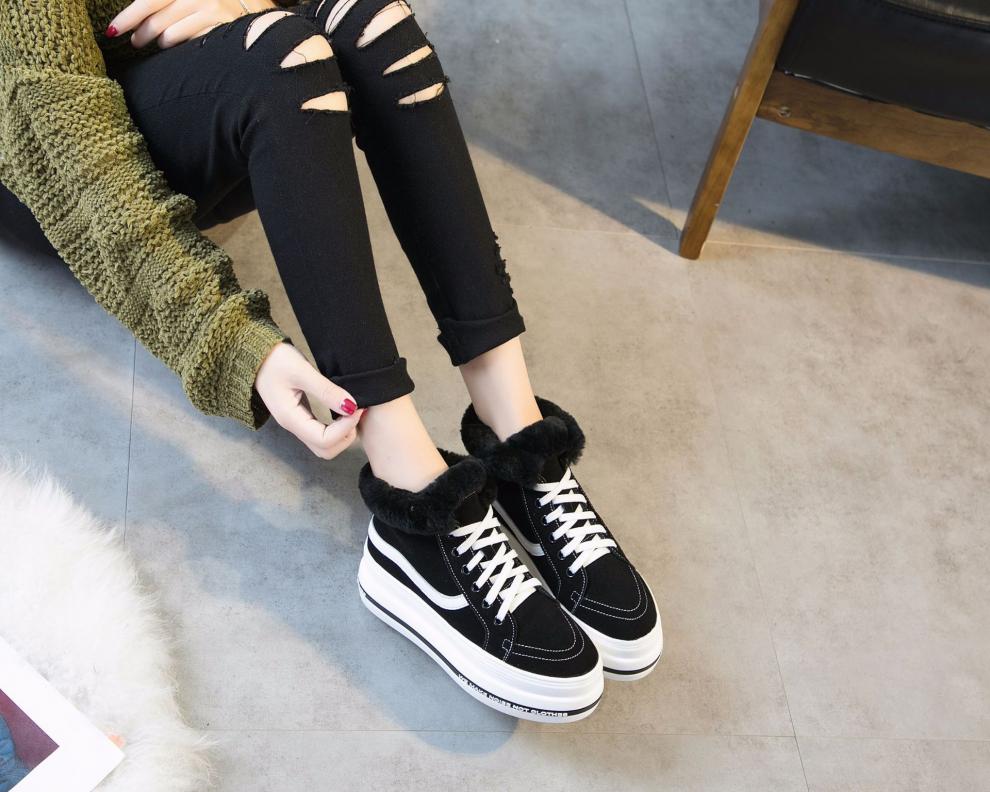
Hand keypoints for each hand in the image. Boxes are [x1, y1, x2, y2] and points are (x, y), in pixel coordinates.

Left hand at [108, 0, 277, 48]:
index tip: (112, 30)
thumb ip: (170, 5)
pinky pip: (186, 40)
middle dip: (139, 32)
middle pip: (154, 16)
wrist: (261, 21)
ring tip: (157, 45)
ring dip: (158, 41)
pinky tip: (175, 47)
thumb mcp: (195, 2)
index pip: (148, 0)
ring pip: (167, 31)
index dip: (127, 16)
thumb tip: (138, 22)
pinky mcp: (220, 24)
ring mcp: (209, 6)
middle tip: (134, 42)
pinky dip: (176, 45)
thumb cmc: (220, 9)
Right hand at [254, 343, 364, 459]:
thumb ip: (326, 390)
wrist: (255, 355)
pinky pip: (322, 433)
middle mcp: (293, 426)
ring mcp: (297, 423)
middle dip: (346, 436)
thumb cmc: (274, 360)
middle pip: (325, 450)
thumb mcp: (301, 371)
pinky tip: (344, 410)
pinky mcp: (301, 416)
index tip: (357, 407)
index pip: (324, 440)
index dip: (345, 428)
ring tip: (352, 410)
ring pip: (324, 444)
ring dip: (342, 434)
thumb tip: (351, 406)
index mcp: (291, 419)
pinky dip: (337, 427)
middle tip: (357, 412)